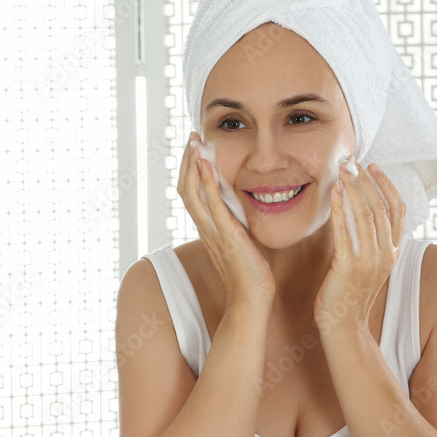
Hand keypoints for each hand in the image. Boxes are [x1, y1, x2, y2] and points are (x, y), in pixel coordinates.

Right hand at [178, 131, 274, 305]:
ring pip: (192, 192)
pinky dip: (207, 183)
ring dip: (192, 165)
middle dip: (187, 161)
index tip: (194, 149)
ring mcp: (213, 231)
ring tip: (194, 143)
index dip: (190, 170)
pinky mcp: (227, 235)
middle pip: (185, 188)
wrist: (252, 298)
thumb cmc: (250, 274)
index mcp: (208, 228)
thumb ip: (236, 225)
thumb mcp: (241, 242)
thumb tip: (241, 211)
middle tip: (191, 137)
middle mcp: (205, 227)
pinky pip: (212, 204)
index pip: (191, 193)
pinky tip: (207, 165)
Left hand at [314, 159, 404, 335]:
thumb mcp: (365, 265)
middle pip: (381, 207)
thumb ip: (367, 242)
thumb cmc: (348, 295)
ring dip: (354, 187)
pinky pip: (346, 229)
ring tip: (343, 168)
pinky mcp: (350, 265)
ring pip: (366, 214)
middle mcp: (386, 254)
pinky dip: (341, 206)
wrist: (343, 326)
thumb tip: (357, 215)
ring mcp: (370, 260)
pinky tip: (334, 191)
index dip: (387, 185)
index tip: (374, 166)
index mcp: (393, 253)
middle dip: (366, 180)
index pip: (397, 211)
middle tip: (353, 160)